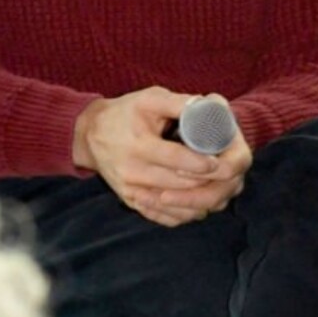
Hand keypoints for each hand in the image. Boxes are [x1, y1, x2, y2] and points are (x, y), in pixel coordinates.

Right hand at [76, 88, 251, 226]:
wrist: (90, 134)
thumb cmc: (126, 113)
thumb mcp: (150, 99)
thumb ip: (180, 103)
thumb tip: (210, 105)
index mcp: (138, 146)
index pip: (177, 160)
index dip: (202, 163)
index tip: (219, 162)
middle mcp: (132, 172)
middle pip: (179, 185)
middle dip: (208, 182)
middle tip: (228, 176)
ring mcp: (131, 191)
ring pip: (175, 205)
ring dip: (201, 200)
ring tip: (220, 188)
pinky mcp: (131, 201)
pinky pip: (163, 217)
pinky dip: (186, 214)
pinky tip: (202, 203)